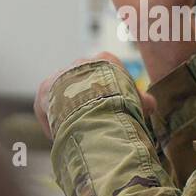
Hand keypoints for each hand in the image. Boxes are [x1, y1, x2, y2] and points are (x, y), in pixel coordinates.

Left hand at [34, 52, 156, 140]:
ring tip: (76, 131)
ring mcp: (62, 73)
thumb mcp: (138, 103)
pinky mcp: (44, 88)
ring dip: (69, 110)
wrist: (91, 107)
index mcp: (107, 60)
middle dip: (90, 101)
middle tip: (94, 123)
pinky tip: (59, 135)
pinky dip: (52, 121)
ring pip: (66, 93)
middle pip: (87, 84)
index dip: (115, 94)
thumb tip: (150, 105)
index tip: (116, 110)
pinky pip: (48, 106)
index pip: (112, 74)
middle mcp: (82, 62)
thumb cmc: (120, 105)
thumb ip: (142, 102)